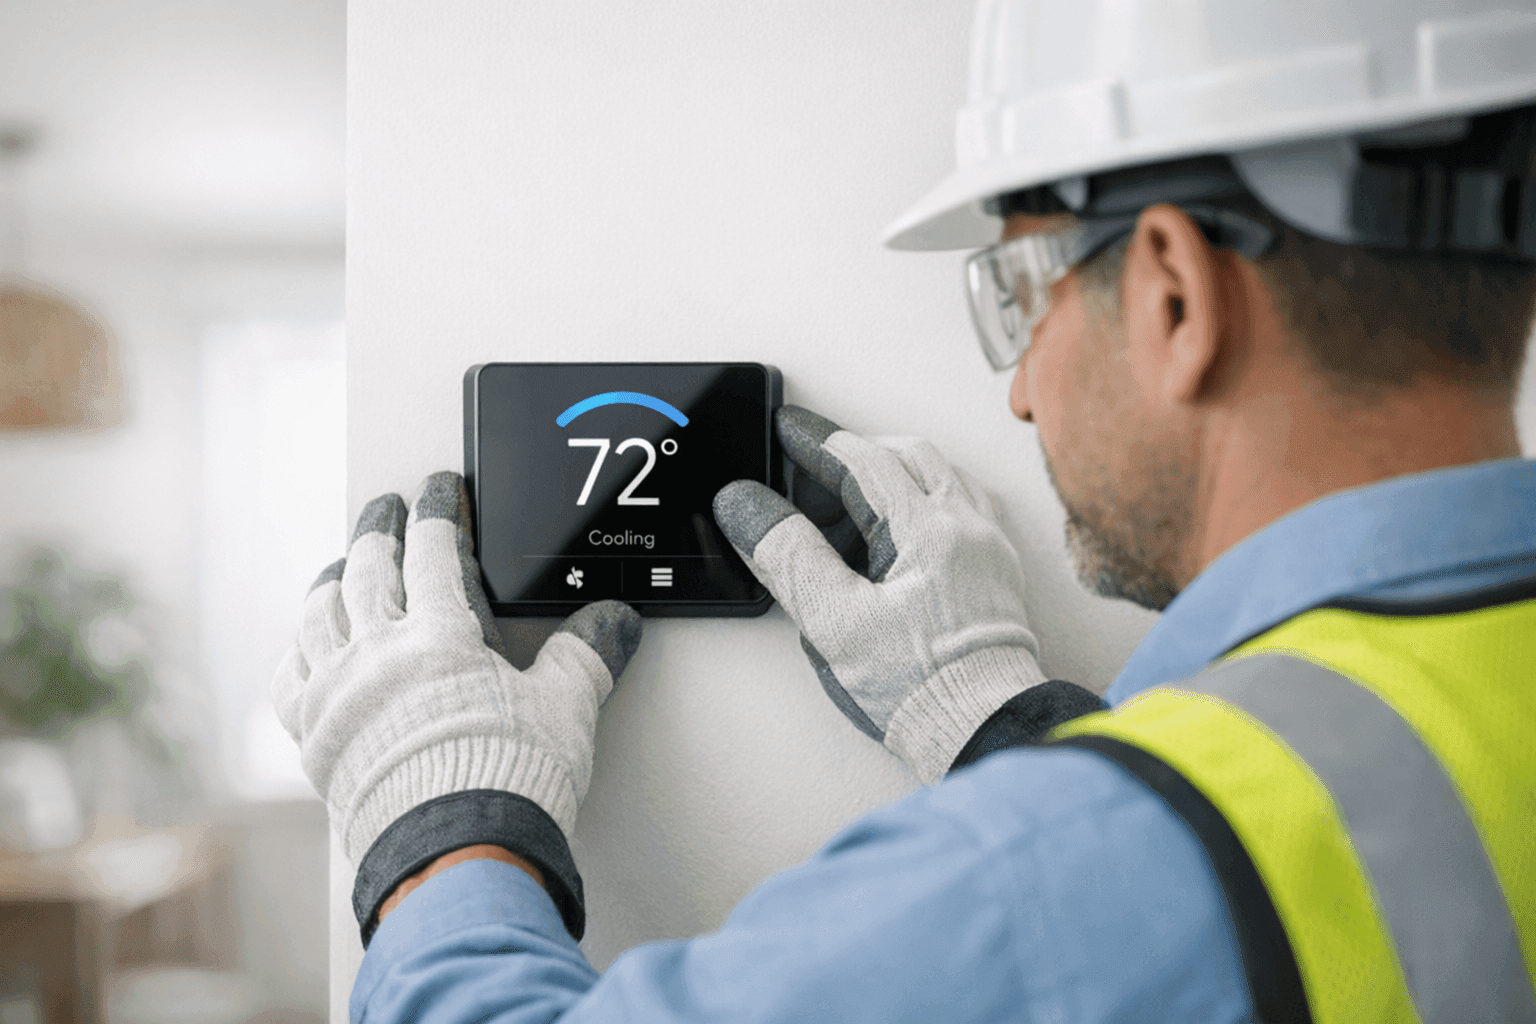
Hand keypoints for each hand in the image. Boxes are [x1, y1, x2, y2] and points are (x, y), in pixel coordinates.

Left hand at [271, 471, 641, 862]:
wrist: (455, 855)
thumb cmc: (508, 782)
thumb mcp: (562, 709)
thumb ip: (586, 655)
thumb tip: (616, 622)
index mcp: (440, 636)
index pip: (435, 550)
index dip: (438, 510)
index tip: (439, 489)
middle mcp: (379, 654)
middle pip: (369, 568)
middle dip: (379, 528)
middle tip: (385, 506)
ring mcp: (339, 694)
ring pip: (320, 613)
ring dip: (333, 580)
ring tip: (342, 565)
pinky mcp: (315, 736)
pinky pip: (292, 676)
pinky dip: (299, 650)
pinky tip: (308, 646)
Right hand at [713, 407, 1044, 782]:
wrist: (983, 729)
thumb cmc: (920, 688)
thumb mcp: (834, 623)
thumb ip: (789, 556)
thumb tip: (748, 506)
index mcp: (928, 531)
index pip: (863, 460)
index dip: (816, 443)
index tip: (785, 433)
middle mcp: (966, 528)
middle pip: (907, 456)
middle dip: (853, 458)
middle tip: (808, 478)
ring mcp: (988, 548)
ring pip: (939, 477)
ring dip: (892, 476)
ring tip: (849, 507)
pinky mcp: (996, 572)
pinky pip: (961, 506)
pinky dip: (924, 500)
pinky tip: (902, 529)